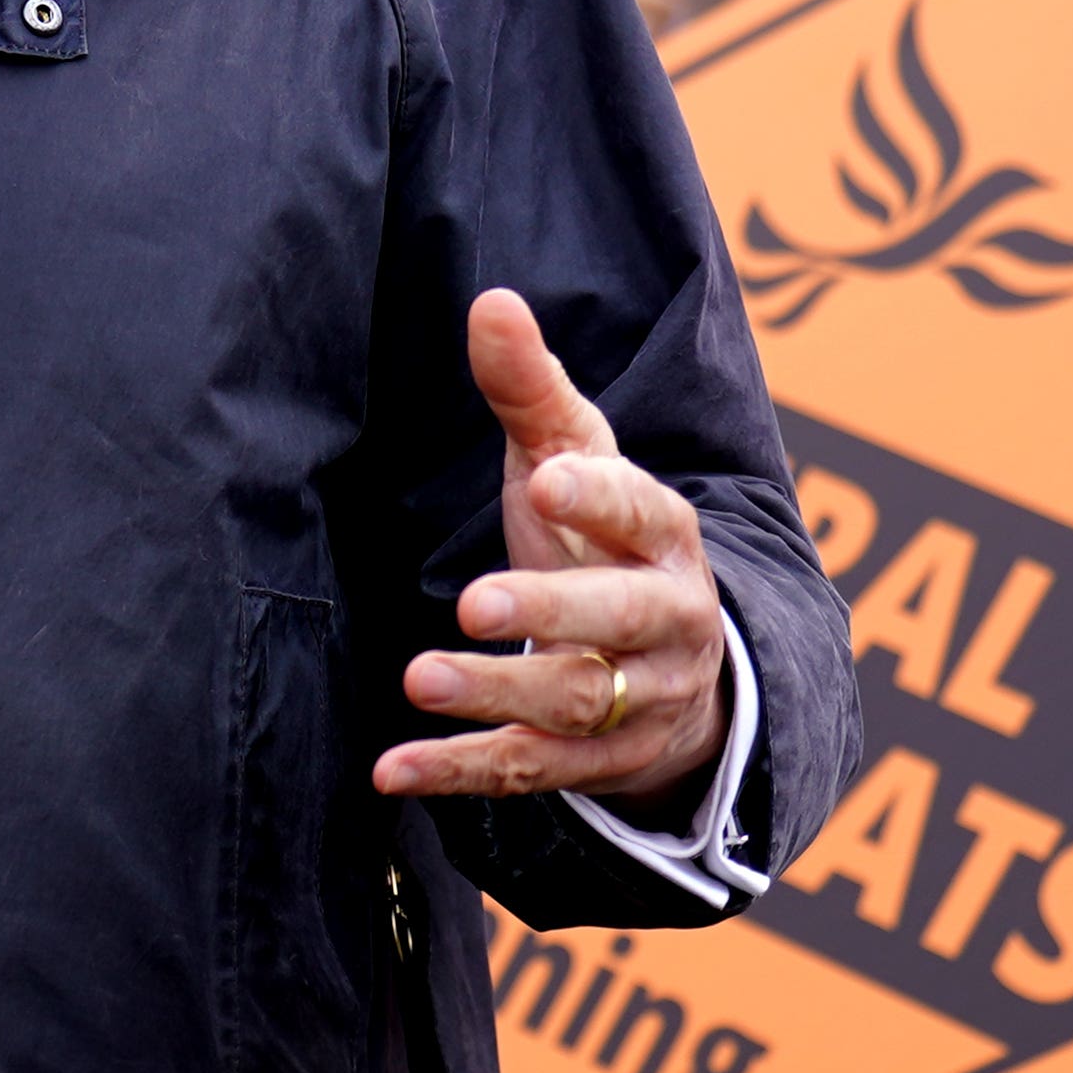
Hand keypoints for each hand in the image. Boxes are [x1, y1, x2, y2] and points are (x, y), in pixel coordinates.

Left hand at [375, 290, 731, 805]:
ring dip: (496, 695)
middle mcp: (667, 624)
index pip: (643, 512)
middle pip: (619, 622)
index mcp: (664, 538)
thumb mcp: (574, 457)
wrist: (679, 665)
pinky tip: (393, 769)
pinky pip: (531, 772)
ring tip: (419, 677)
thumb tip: (491, 301)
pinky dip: (461, 771)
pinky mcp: (598, 762)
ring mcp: (639, 701)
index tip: (543, 480)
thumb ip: (531, 390)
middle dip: (550, 612)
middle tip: (470, 601)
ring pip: (574, 704)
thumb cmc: (602, 536)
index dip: (599, 498)